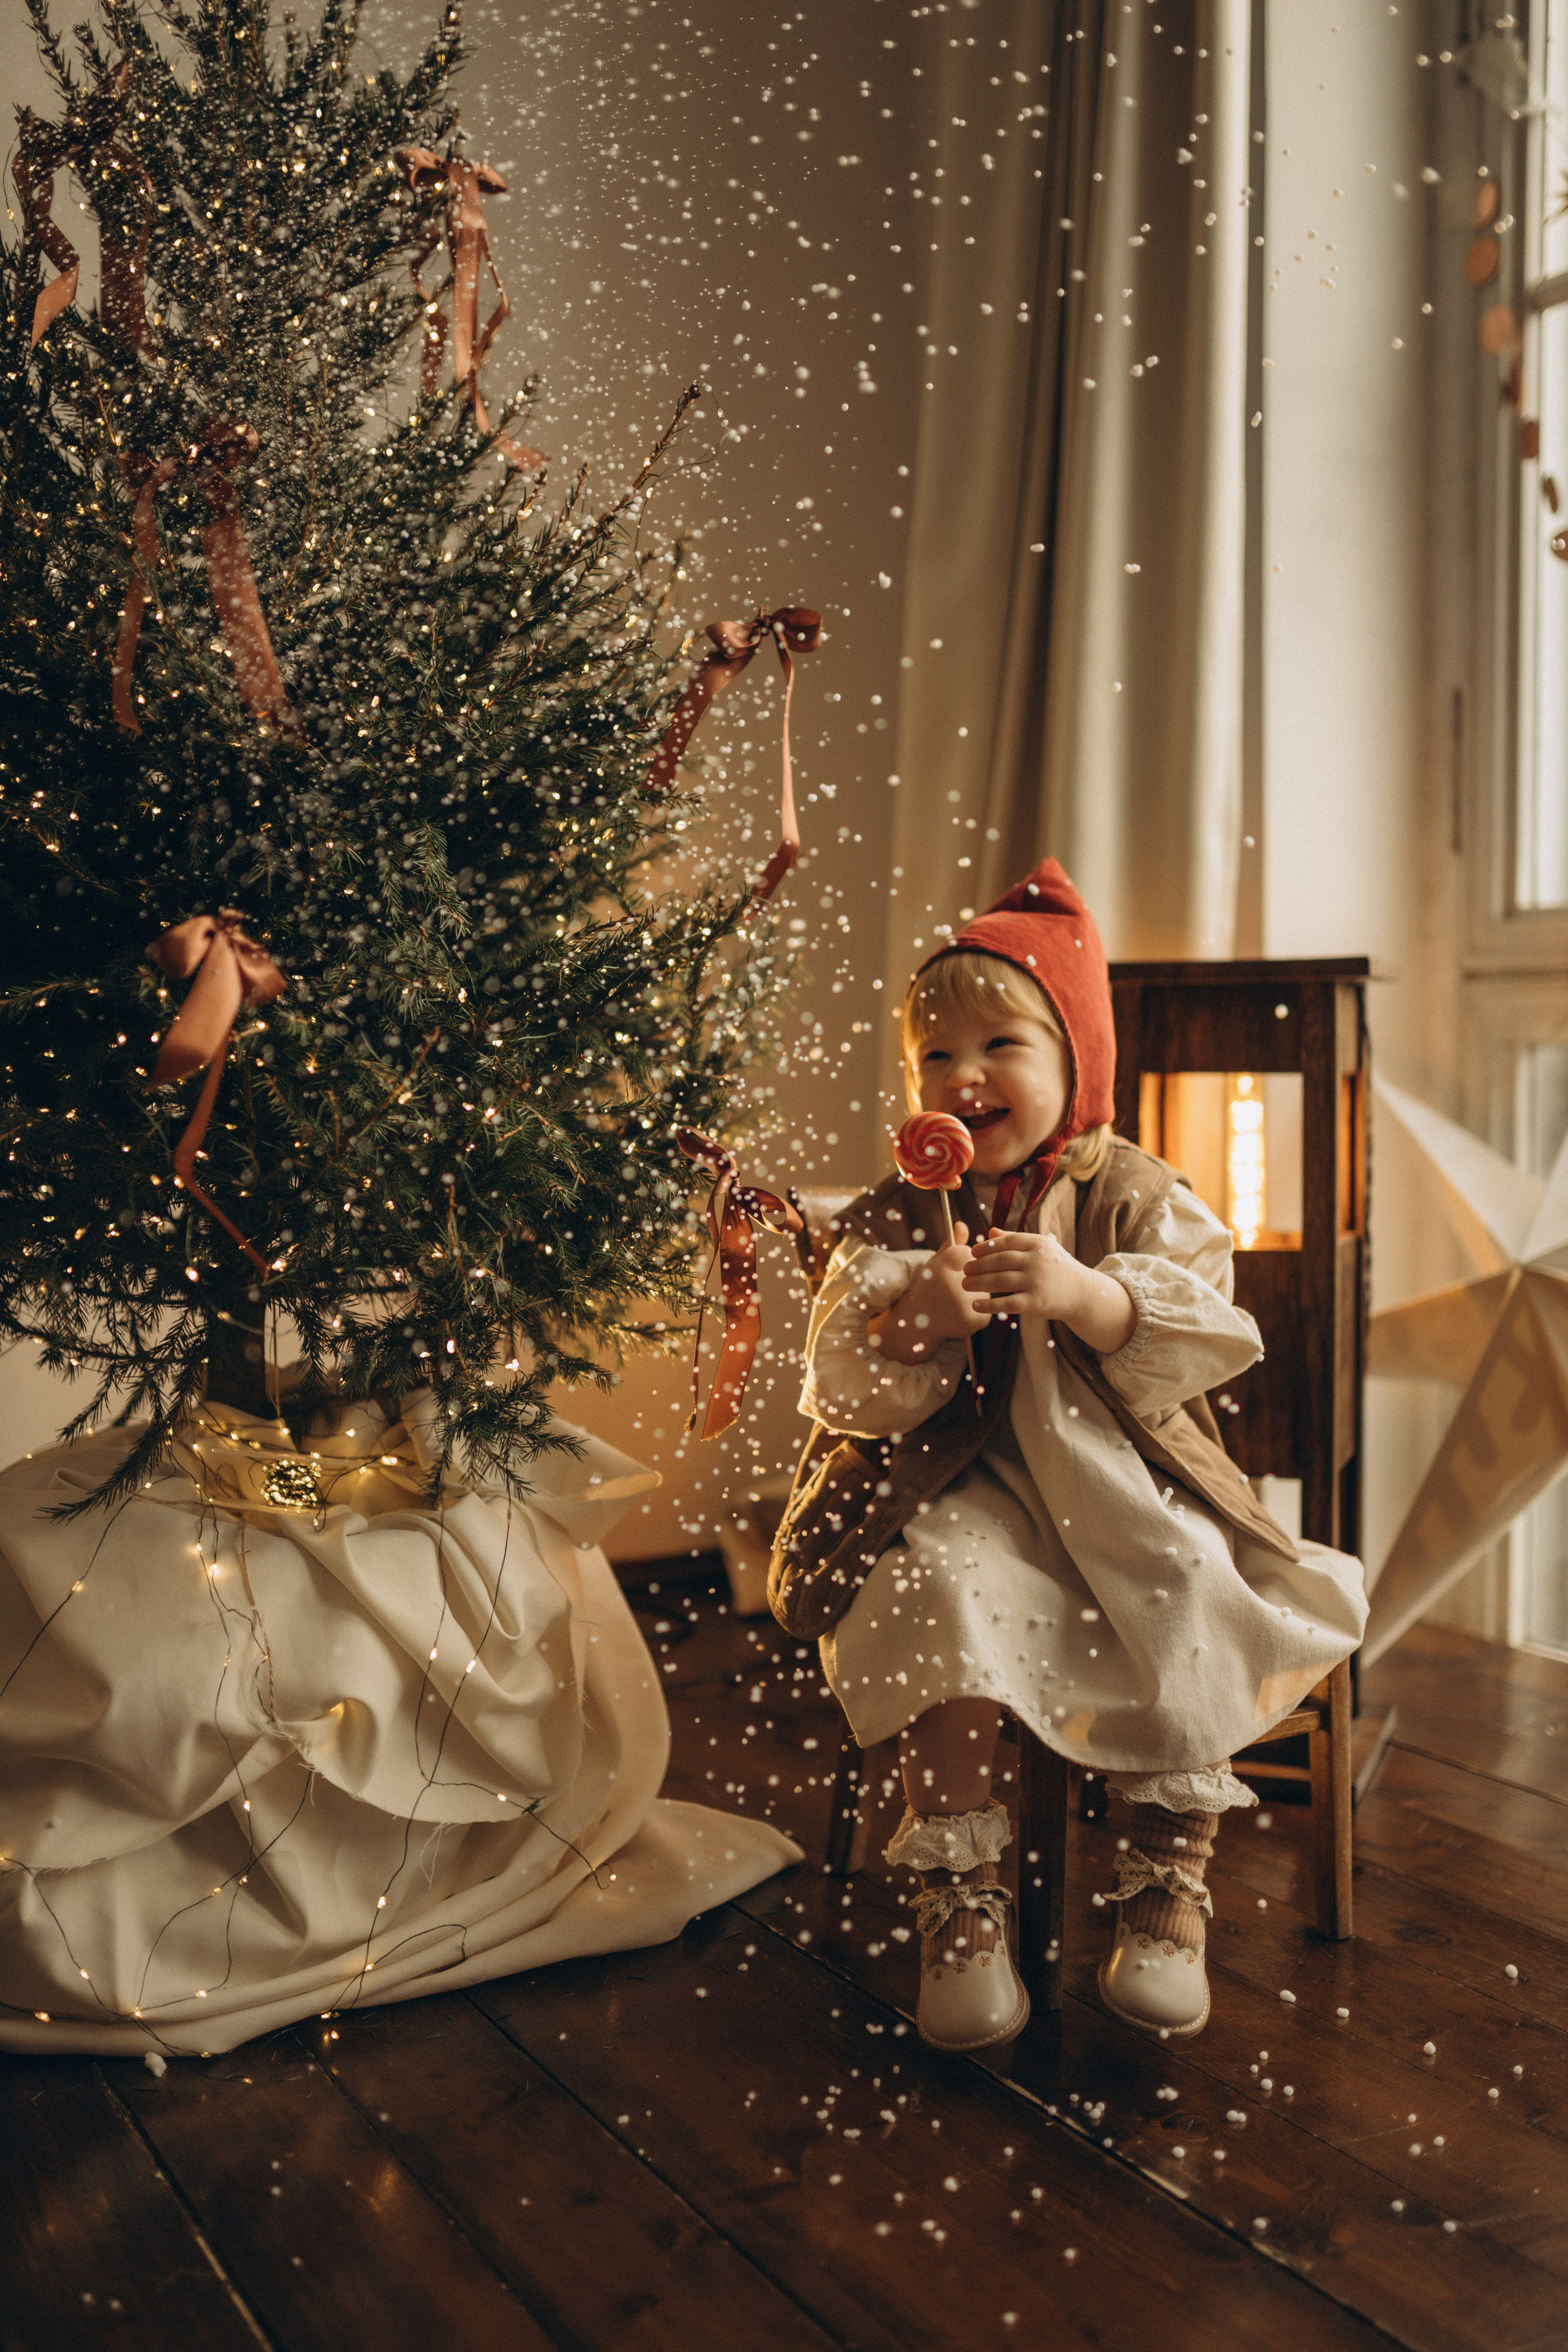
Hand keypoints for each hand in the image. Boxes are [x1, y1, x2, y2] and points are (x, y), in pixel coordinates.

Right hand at [868, 1221, 988, 1364]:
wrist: (917, 1324)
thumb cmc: (928, 1289)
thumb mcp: (936, 1263)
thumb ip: (952, 1244)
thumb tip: (963, 1224)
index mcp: (943, 1266)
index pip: (968, 1254)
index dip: (960, 1264)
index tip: (947, 1275)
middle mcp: (954, 1284)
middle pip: (980, 1271)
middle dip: (973, 1278)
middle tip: (951, 1292)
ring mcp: (967, 1304)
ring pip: (986, 1289)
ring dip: (978, 1293)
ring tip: (955, 1304)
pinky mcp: (977, 1319)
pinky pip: (989, 1307)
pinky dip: (979, 1310)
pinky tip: (961, 1314)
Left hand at [963, 1227, 1137, 1353]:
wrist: (1083, 1293)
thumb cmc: (1058, 1268)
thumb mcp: (1042, 1249)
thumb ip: (1016, 1239)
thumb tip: (991, 1231)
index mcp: (1038, 1244)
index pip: (1007, 1242)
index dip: (987, 1247)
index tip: (972, 1251)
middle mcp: (1037, 1260)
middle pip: (1000, 1261)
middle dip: (978, 1265)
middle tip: (964, 1269)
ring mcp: (1036, 1281)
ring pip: (1000, 1280)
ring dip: (979, 1283)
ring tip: (964, 1285)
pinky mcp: (1036, 1302)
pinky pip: (1007, 1303)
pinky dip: (990, 1305)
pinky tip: (976, 1305)